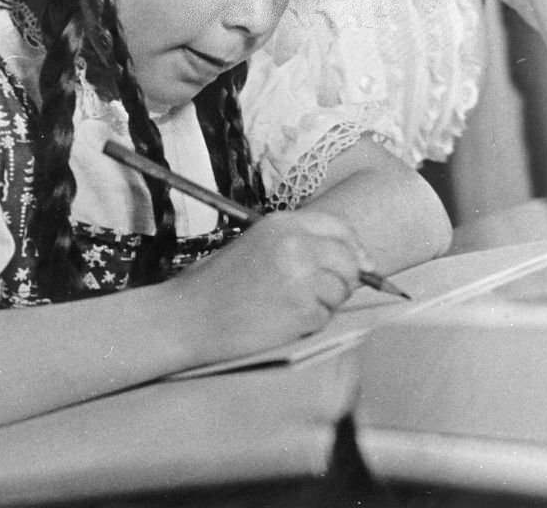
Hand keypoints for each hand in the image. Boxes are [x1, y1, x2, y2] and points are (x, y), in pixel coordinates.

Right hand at [167, 210, 369, 361]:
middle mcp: (296, 244)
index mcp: (283, 224)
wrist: (187, 316)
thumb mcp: (258, 244)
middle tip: (321, 294)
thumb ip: (302, 243)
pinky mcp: (301, 310)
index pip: (341, 229)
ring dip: (325, 304)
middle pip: (350, 261)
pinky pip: (325, 317)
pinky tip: (281, 321)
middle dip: (345, 280)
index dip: (354, 249)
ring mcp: (301, 277)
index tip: (360, 266)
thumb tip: (357, 261)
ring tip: (288, 307)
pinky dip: (310, 324)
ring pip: (340, 291)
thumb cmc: (219, 284)